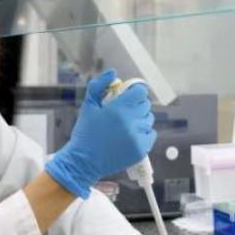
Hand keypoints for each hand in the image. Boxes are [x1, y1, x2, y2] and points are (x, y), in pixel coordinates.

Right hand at [45, 69, 155, 197]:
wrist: (84, 161)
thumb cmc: (85, 133)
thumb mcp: (88, 106)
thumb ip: (99, 85)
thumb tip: (113, 73)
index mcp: (118, 109)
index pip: (140, 92)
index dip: (135, 91)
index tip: (129, 95)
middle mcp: (130, 123)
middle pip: (145, 105)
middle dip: (136, 105)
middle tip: (125, 111)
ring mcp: (137, 137)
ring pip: (148, 120)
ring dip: (140, 119)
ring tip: (126, 125)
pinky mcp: (141, 150)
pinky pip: (150, 134)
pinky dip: (143, 133)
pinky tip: (130, 135)